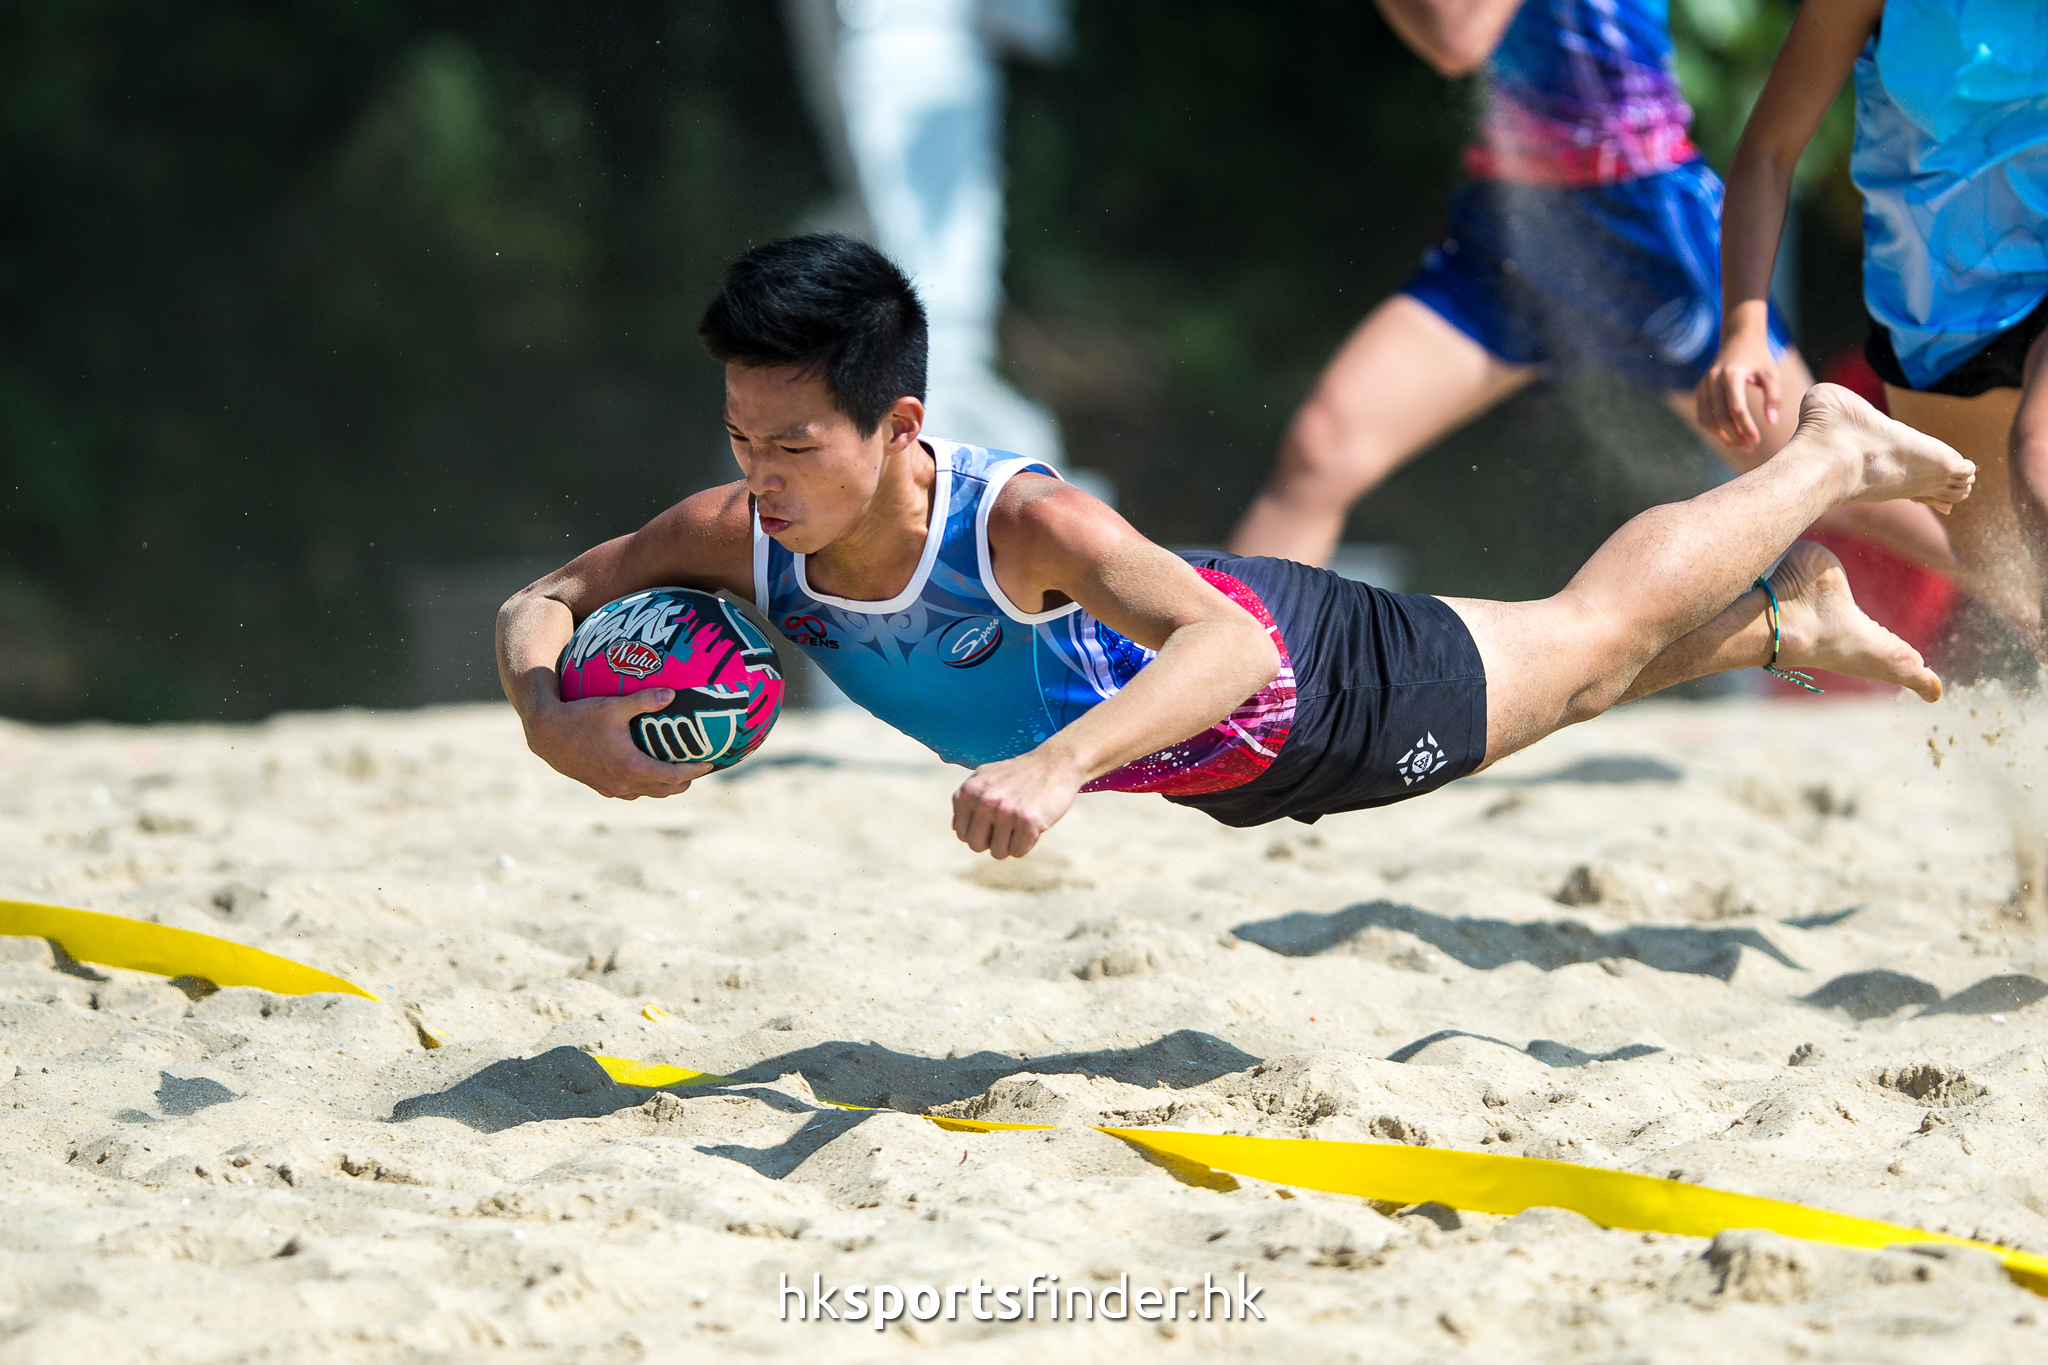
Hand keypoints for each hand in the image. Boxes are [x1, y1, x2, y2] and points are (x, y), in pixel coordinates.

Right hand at [524, 688, 711, 798]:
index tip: (710, 763)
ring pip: (648, 793)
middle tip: (697, 768)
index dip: (695, 771)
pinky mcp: (600, 787)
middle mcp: (624, 783)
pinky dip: (644, 786)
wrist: (546, 735)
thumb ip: (645, 700)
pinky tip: (646, 773)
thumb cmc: (579, 717)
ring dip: (665, 786)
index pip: (675, 776)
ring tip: (677, 773)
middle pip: (666, 790)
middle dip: (685, 781)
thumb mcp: (613, 706)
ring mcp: (612, 788)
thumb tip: (672, 693)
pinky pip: (630, 792)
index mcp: (632, 766)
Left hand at [951, 751, 1083, 858]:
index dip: (980, 831)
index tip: (995, 818)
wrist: (1055, 762)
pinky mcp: (1027, 821)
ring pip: (998, 852)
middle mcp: (983, 801)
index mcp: (968, 791)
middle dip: (993, 841)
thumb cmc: (1020, 773)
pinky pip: (1019, 852)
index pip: (962, 834)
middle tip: (1009, 824)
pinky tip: (1035, 823)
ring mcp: (1005, 811)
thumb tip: (955, 830)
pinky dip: (1028, 843)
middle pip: (977, 846)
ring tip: (1022, 820)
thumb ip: (966, 799)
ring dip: (1012, 842)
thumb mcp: (986, 777)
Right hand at [1697, 329, 1781, 448]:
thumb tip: (1771, 423)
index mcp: (1731, 374)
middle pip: (1720, 417)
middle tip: (1750, 447)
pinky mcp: (1699, 390)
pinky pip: (1702, 416)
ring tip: (1740, 444)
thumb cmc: (1759, 358)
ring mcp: (1703, 385)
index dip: (1746, 427)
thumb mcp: (1772, 374)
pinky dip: (1714, 429)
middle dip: (1735, 436)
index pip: (1736, 409)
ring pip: (1707, 420)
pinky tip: (1729, 435)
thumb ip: (1774, 397)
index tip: (1757, 441)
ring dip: (1722, 436)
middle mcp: (1712, 380)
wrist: (1738, 339)